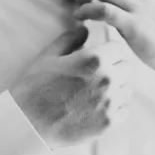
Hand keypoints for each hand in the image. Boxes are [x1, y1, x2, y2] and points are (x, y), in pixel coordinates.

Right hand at [10, 27, 132, 149]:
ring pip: (127, 89)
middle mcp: (107, 80)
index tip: (100, 57)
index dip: (108, 51)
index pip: (118, 48)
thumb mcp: (48, 57)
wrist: (27, 124)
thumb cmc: (34, 88)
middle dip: (115, 68)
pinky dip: (116, 109)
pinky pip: (124, 111)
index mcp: (94, 60)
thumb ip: (70, 39)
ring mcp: (109, 103)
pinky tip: (98, 108)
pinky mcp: (108, 123)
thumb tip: (85, 30)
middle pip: (126, 68)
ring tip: (97, 92)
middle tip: (97, 75)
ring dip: (117, 88)